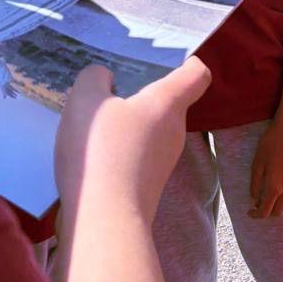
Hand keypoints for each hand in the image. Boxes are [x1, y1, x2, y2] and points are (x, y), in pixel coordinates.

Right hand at [55, 59, 210, 222]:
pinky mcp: (146, 186)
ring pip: (149, 131)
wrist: (103, 222)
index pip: (196, 74)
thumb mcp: (86, 99)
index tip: (165, 59)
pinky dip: (117, 151)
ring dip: (125, 124)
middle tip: (108, 87)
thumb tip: (104, 80)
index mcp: (168, 103)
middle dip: (140, 93)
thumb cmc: (101, 151)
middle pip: (166, 102)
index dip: (186, 61)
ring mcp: (163, 162)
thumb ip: (94, 78)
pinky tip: (89, 154)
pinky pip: (136, 156)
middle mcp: (174, 132)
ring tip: (90, 121)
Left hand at [249, 109, 282, 217]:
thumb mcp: (257, 163)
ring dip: (281, 206)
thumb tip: (254, 199)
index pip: (265, 211)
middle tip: (260, 204)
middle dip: (268, 212)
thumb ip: (255, 184)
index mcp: (274, 186)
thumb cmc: (270, 144)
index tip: (250, 211)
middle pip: (279, 212)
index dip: (256, 214)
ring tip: (274, 197)